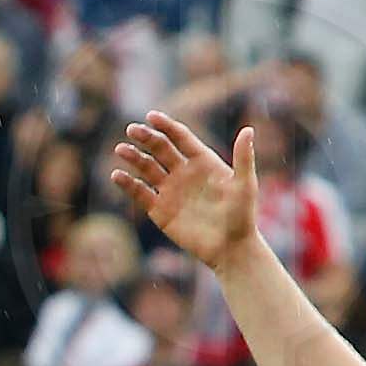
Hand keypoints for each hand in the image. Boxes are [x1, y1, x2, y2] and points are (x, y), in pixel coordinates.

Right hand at [108, 110, 258, 269]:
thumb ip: (243, 158)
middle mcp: (184, 172)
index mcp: (203, 161)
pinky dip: (128, 184)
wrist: (230, 249)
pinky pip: (140, 193)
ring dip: (133, 157)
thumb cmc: (242, 216)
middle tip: (131, 129)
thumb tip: (248, 130)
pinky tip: (117, 175)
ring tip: (121, 149)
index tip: (151, 117)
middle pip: (160, 149)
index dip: (166, 126)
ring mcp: (170, 190)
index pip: (181, 138)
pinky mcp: (159, 210)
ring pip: (147, 168)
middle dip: (146, 138)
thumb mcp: (245, 185)